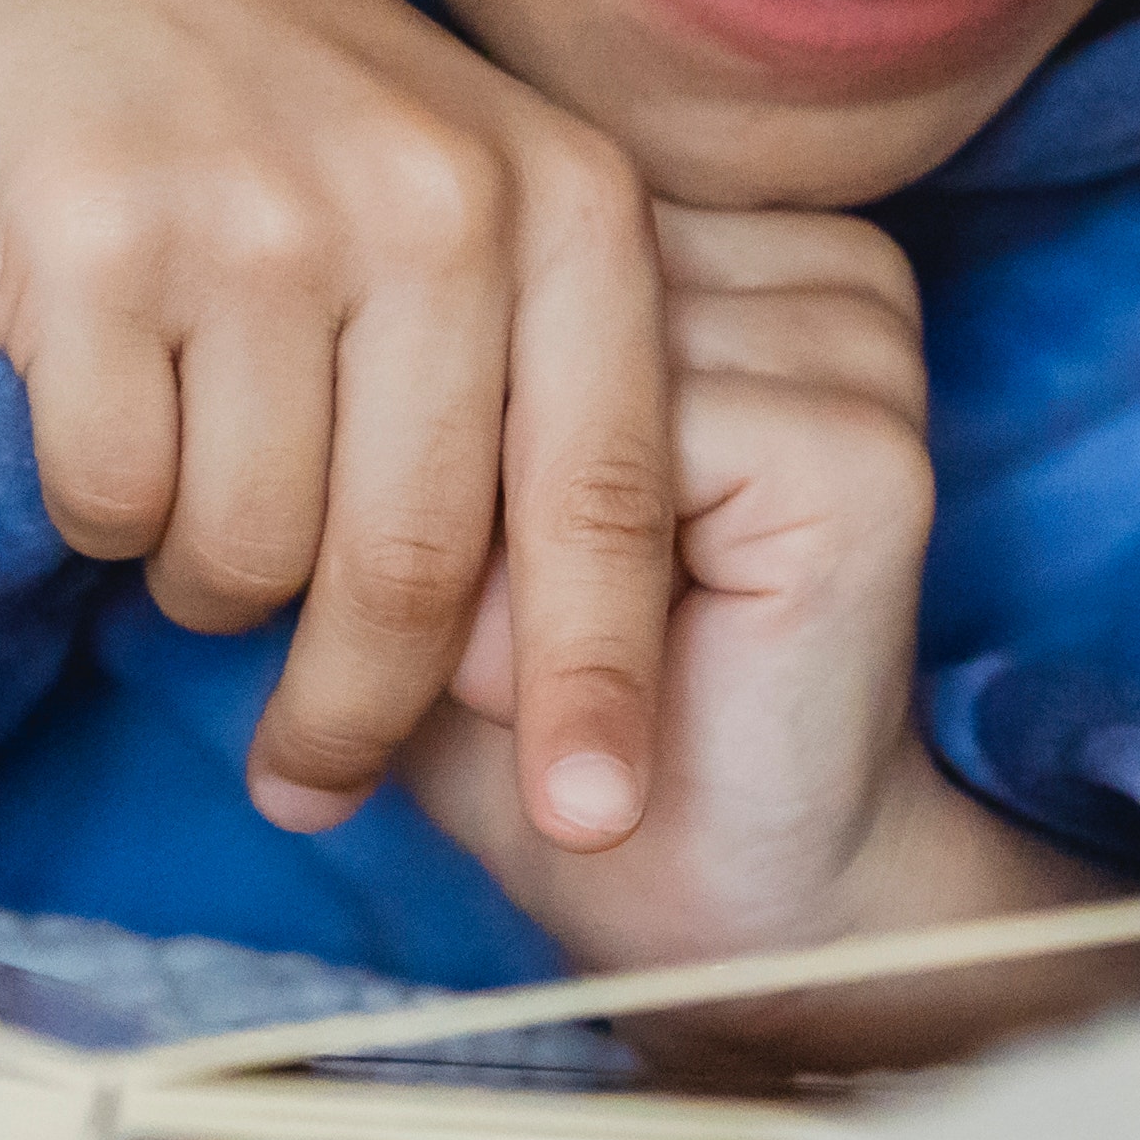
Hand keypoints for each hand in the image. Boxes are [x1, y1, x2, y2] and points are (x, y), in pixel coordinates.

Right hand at [0, 0, 671, 840]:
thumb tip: (562, 655)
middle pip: (414, 563)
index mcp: (561, 194)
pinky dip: (108, 513)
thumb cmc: (294, 126)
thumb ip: (544, 378)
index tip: (597, 824)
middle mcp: (429, 194)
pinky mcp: (95, 241)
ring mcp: (260, 214)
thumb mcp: (469, 200)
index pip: (600, 489)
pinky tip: (115, 429)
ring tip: (205, 512)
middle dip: (361, 711)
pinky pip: (113, 496)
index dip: (598, 679)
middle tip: (313, 776)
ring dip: (215, 587)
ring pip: (249, 551)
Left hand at [400, 205, 1126, 1071]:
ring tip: (507, 671)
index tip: (351, 532)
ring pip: (571, 377)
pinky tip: (578, 682)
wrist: (716, 902)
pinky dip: (555, 588)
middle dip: (439, 471)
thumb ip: (402, 382)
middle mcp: (813, 262)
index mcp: (732, 239)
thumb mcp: (446, 510)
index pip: (509, 237)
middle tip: (429, 646)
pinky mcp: (860, 453)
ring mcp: (857, 345)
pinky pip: (627, 463)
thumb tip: (279, 309)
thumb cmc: (557, 708)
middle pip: (535, 292)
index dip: (414, 398)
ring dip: (492, 541)